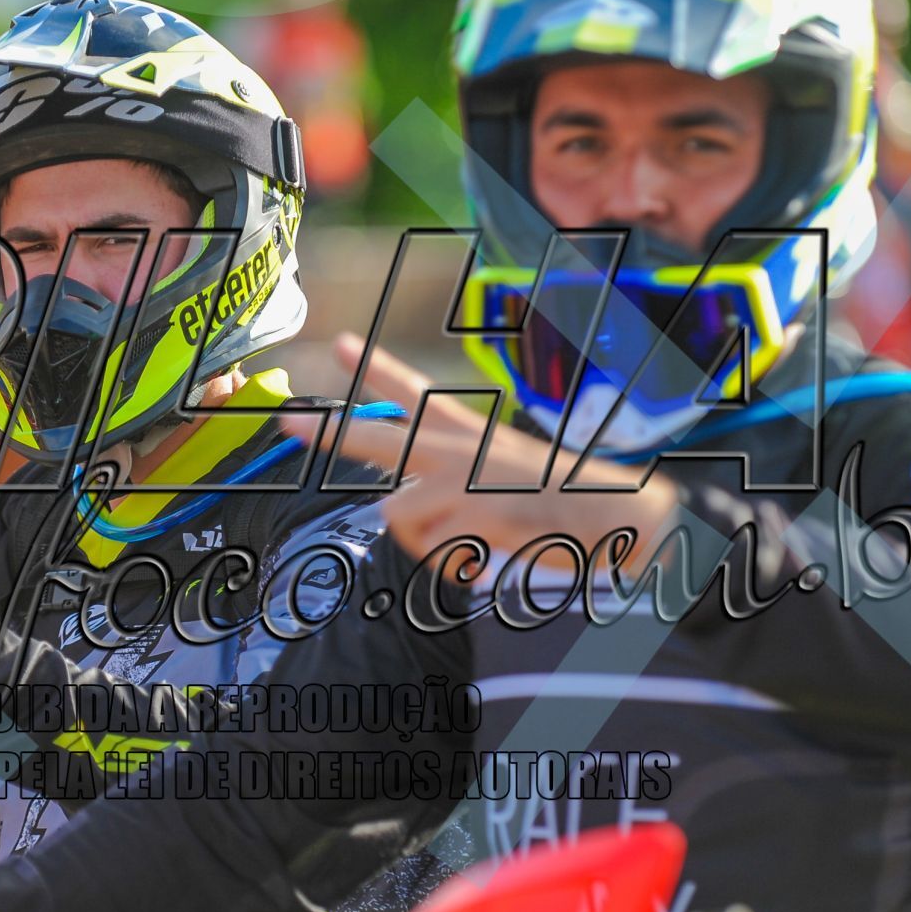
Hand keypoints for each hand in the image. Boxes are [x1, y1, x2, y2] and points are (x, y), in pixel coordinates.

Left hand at [289, 335, 677, 567]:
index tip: (341, 345)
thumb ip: (457, 484)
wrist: (624, 516)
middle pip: (377, 433)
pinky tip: (486, 559)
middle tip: (286, 419)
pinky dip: (450, 566)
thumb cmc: (570, 506)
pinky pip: (428, 548)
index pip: (417, 391)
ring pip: (395, 510)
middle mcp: (460, 447)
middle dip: (328, 429)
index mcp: (472, 434)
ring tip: (469, 547)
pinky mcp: (469, 508)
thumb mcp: (507, 481)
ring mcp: (462, 476)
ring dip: (421, 541)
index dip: (376, 369)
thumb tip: (402, 505)